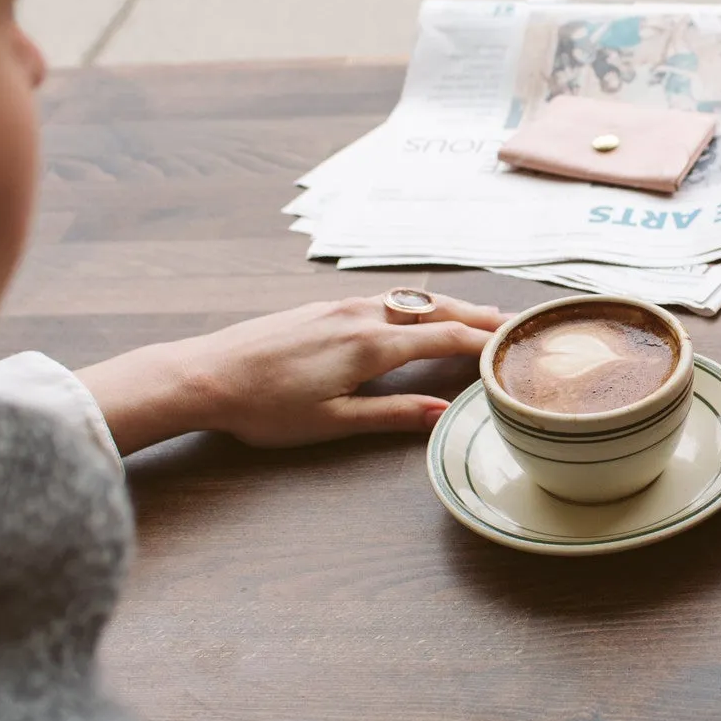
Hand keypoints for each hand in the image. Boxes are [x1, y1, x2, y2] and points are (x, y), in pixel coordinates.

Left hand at [75, 295, 504, 454]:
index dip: (483, 343)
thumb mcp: (333, 422)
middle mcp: (362, 315)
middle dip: (474, 317)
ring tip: (474, 315)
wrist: (205, 375)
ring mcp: (340, 306)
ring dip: (447, 307)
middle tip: (510, 322)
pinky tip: (415, 312)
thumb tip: (441, 413)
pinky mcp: (321, 307)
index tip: (515, 346)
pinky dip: (415, 304)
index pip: (443, 339)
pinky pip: (384, 298)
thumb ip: (391, 415)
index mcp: (371, 346)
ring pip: (409, 300)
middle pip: (433, 310)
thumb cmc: (265, 408)